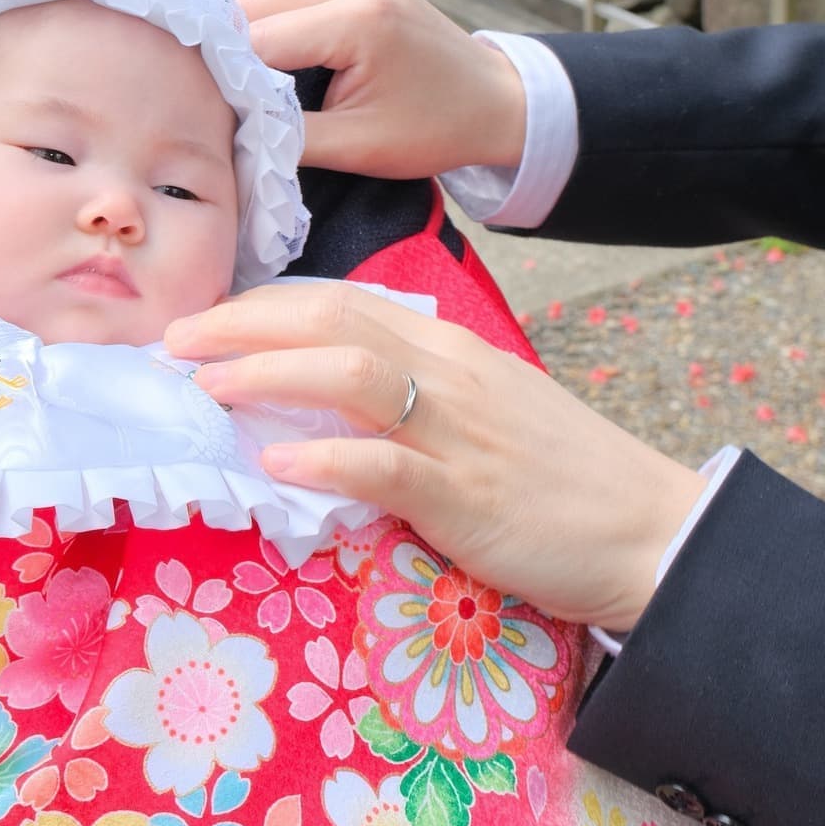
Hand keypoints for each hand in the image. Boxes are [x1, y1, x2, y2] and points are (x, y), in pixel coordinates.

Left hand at [166, 282, 706, 631]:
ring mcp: (457, 429)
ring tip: (206, 387)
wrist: (649, 524)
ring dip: (266, 375)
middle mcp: (446, 370)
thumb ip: (406, 386)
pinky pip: (386, 465)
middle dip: (242, 325)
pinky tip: (276, 466)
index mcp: (445, 343)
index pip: (337, 301)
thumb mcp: (480, 401)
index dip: (261, 306)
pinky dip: (325, 459)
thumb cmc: (555, 466)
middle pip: (329, 321)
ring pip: (350, 375)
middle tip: (175, 341)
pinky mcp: (468, 495)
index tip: (205, 321)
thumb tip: (313, 388)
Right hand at [238, 0, 526, 176]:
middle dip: (236, 51)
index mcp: (358, 22)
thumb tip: (225, 126)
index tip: (229, 112)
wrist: (493, 99)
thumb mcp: (356, 149)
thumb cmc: (430, 129)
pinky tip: (286, 34)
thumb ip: (285, 135)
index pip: (256, 42)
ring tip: (266, 68)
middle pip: (249, 4)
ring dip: (250, 23)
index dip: (232, 79)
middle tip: (244, 94)